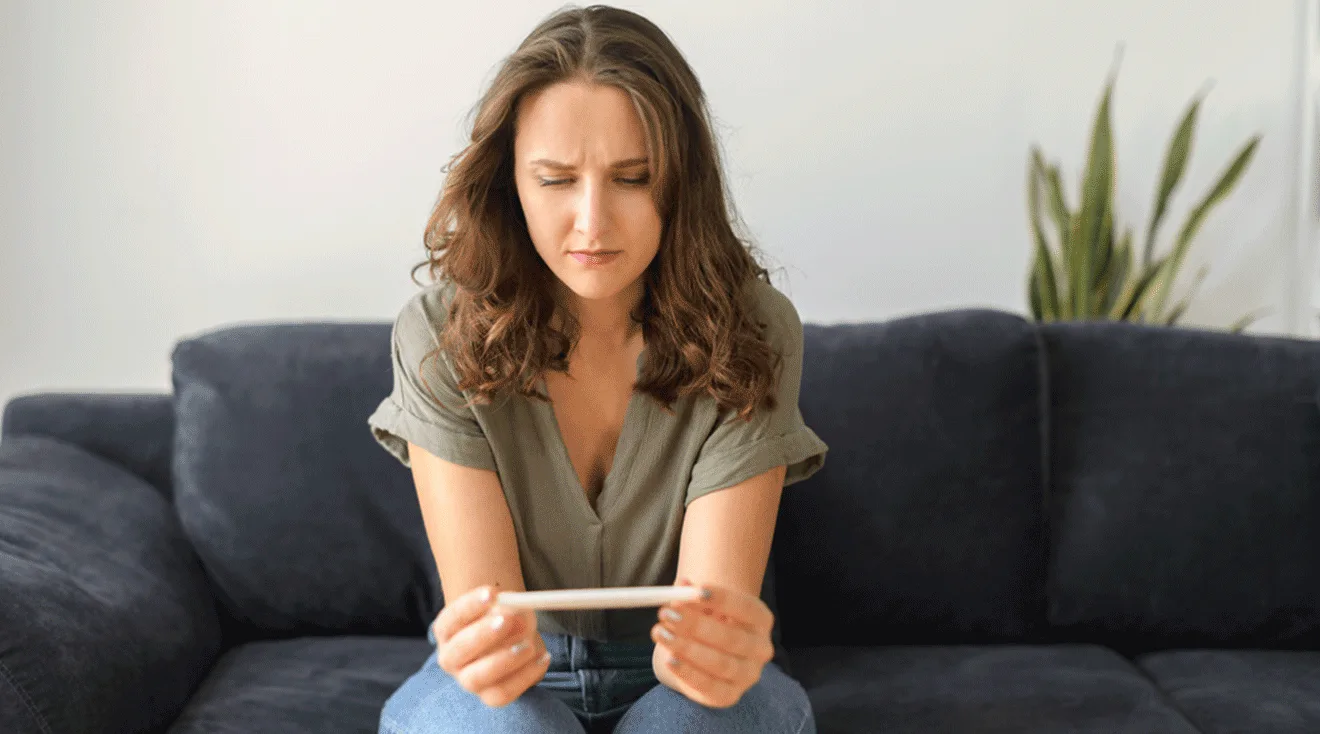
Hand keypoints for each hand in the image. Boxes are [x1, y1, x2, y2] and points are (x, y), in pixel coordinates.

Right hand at [432, 585, 550, 706]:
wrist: (512, 639)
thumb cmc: (505, 616)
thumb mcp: (507, 604)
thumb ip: (510, 605)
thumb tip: (514, 610)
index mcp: (447, 630)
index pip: (451, 619)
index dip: (470, 606)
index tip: (492, 592)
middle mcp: (450, 658)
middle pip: (459, 651)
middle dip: (483, 634)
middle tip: (508, 618)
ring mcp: (467, 680)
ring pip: (477, 678)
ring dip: (504, 660)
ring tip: (528, 645)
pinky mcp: (489, 696)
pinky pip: (503, 693)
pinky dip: (525, 676)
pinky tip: (543, 657)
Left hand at [650, 580, 775, 708]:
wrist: (704, 655)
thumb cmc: (707, 622)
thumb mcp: (700, 605)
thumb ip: (691, 595)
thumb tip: (682, 584)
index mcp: (760, 619)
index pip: (746, 608)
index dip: (722, 599)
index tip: (694, 590)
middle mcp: (761, 648)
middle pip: (732, 638)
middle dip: (696, 625)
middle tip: (667, 613)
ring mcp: (748, 675)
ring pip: (719, 663)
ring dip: (686, 647)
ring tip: (660, 632)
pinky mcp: (729, 695)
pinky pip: (708, 685)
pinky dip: (687, 672)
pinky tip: (669, 658)